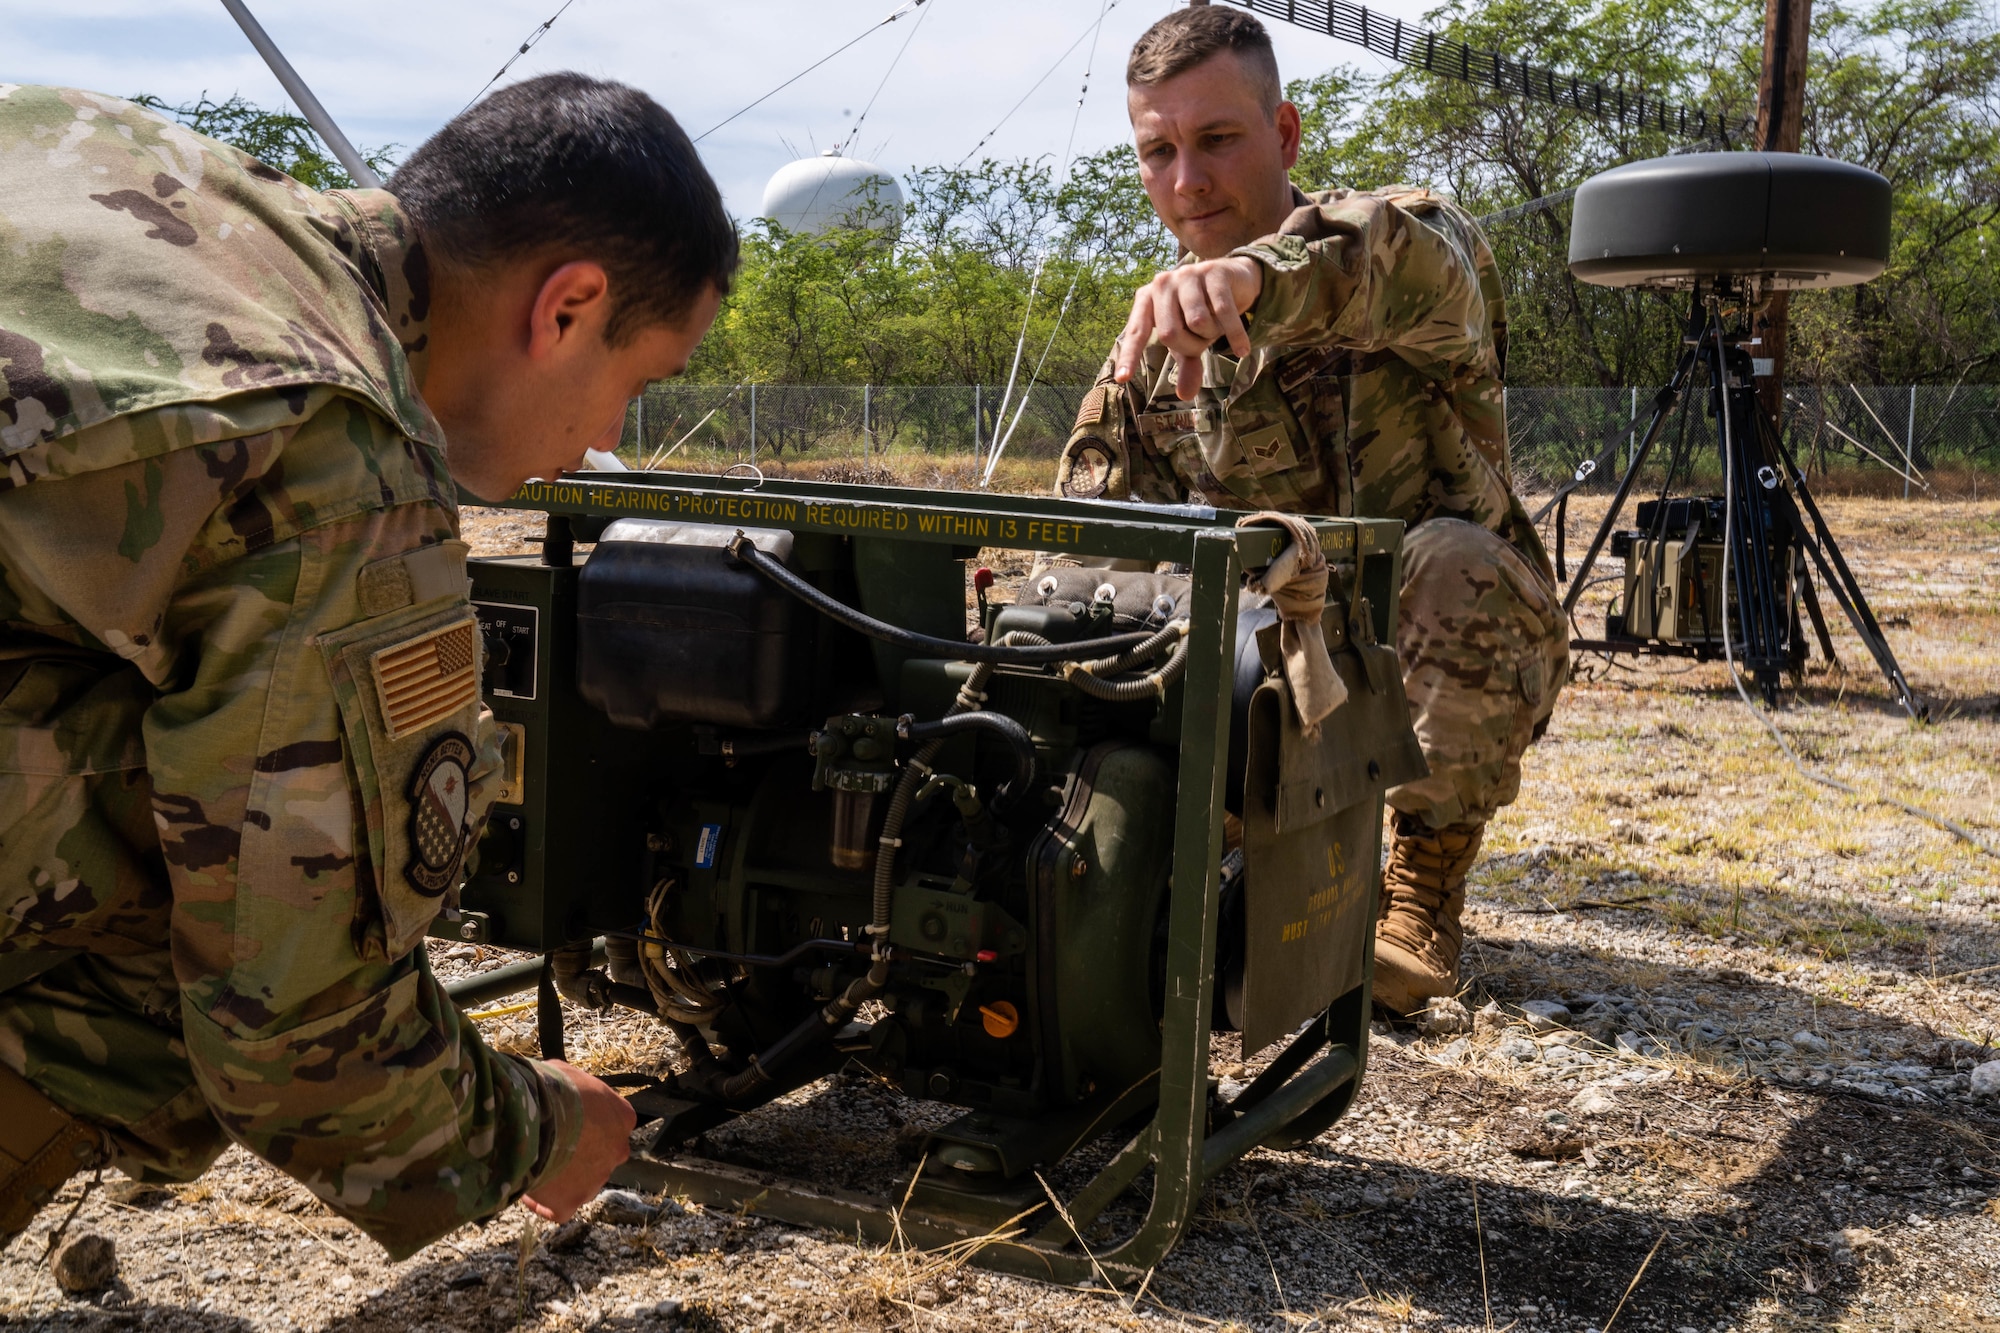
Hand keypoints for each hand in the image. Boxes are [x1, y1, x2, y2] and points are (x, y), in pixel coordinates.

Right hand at [520, 1059, 637, 1221]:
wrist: (531, 1117)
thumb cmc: (551, 1089)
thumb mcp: (569, 1076)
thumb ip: (576, 1089)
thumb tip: (562, 1086)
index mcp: (622, 1118)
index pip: (613, 1125)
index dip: (589, 1125)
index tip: (568, 1123)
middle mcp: (617, 1151)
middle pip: (600, 1156)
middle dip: (579, 1153)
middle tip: (551, 1145)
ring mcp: (595, 1180)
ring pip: (580, 1184)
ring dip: (562, 1178)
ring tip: (532, 1163)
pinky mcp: (570, 1204)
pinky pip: (557, 1208)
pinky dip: (543, 1202)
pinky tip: (526, 1187)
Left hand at [1113, 255, 1263, 401]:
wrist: (1236, 280)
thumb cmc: (1205, 312)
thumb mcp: (1193, 340)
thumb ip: (1186, 365)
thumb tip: (1185, 396)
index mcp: (1147, 299)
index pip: (1136, 332)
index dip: (1130, 355)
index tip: (1122, 379)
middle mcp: (1162, 283)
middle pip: (1170, 334)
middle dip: (1191, 346)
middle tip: (1204, 339)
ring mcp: (1187, 274)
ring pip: (1197, 323)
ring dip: (1213, 334)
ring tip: (1218, 326)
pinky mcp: (1214, 271)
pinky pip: (1223, 313)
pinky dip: (1235, 335)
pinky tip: (1242, 350)